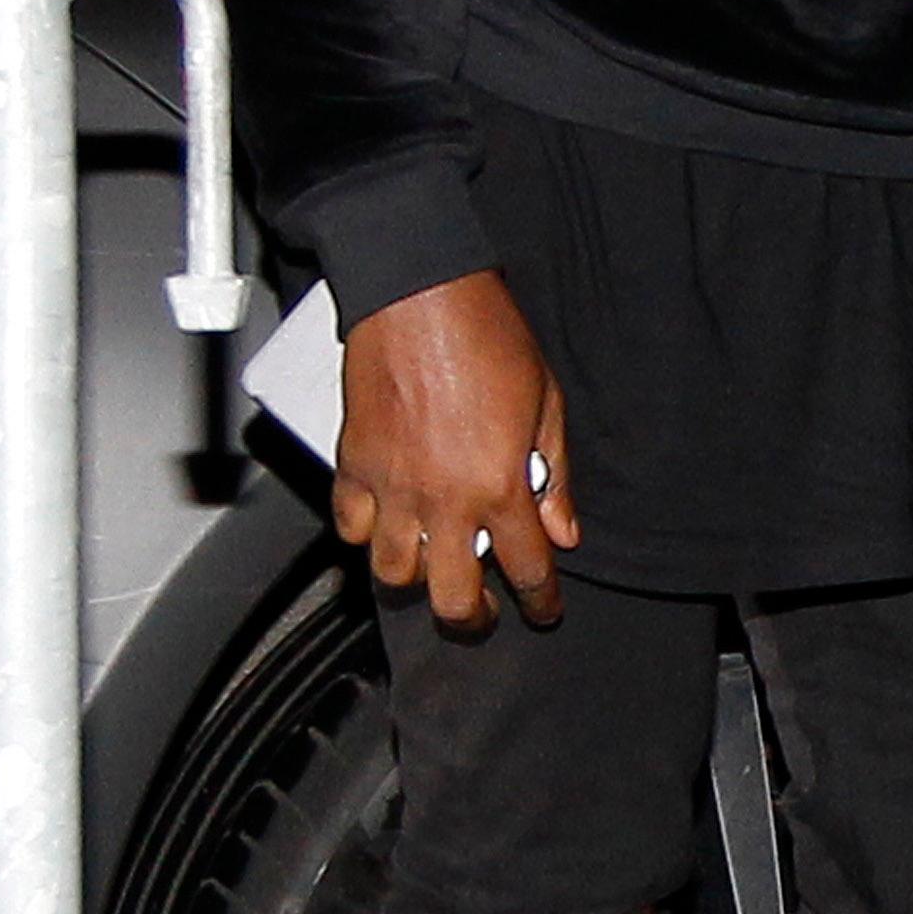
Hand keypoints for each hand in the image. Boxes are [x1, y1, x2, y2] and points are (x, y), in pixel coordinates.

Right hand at [335, 271, 577, 637]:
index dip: (540, 600)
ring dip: (416, 580)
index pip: (525, 568)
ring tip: (431, 572)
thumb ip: (554, 476)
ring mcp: (392, 486)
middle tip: (482, 616)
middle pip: (451, 597)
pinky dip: (365, 534)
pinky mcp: (353, 463)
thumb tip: (562, 530)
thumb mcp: (546, 404)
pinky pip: (350, 524)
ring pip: (392, 572)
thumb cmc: (487, 336)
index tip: (543, 610)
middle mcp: (442, 498)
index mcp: (498, 486)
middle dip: (472, 619)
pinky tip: (384, 526)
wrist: (420, 294)